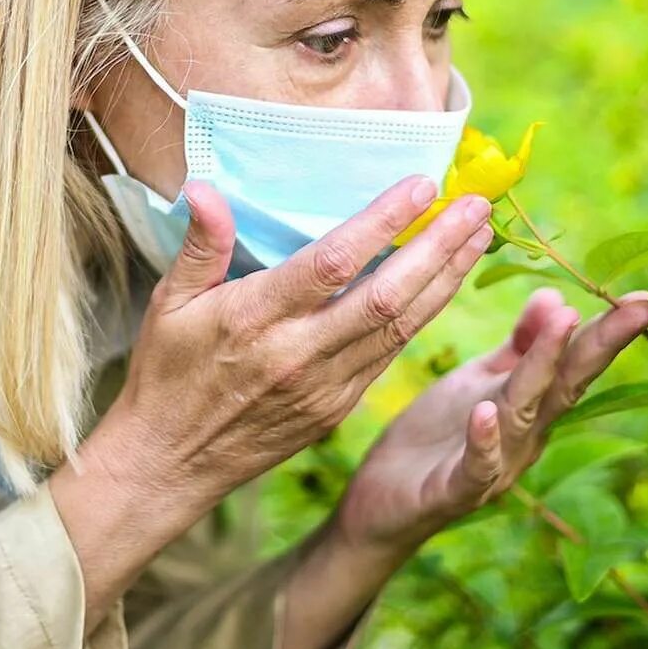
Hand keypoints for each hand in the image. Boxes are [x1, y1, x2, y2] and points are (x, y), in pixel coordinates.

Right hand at [91, 173, 497, 513]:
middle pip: (387, 296)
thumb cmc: (166, 373)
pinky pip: (390, 354)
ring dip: (447, 278)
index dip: (382, 223)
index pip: (332, 263)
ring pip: (403, 328)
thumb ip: (200, 244)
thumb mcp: (169, 303)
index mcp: (255, 320)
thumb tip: (206, 186)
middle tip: (476, 203)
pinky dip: (426, 315)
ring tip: (481, 234)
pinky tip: (447, 282)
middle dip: (439, 247)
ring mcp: (325, 387)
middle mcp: (299, 354)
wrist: (170, 464)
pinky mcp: (338, 409)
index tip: (422, 184)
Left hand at [329, 285, 647, 558]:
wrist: (380, 500)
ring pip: (525, 414)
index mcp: (530, 405)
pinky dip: (483, 440)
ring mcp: (494, 465)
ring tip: (565, 323)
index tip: (647, 297)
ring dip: (544, 369)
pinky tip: (485, 411)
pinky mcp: (454, 491)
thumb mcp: (478, 382)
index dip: (609, 330)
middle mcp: (524, 437)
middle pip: (566, 385)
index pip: (576, 363)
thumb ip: (519, 347)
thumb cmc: (435, 436)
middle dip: (602, 344)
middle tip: (640, 308)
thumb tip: (559, 297)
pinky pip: (475, 467)